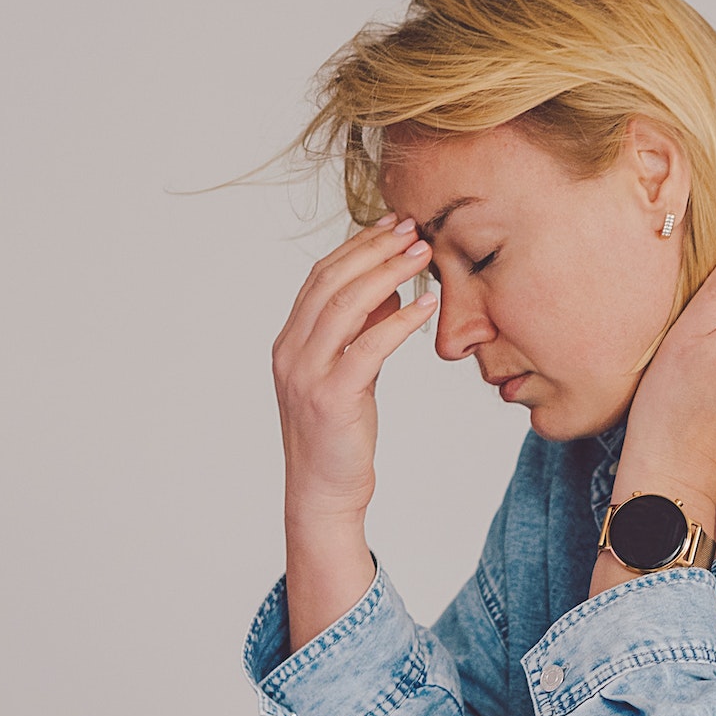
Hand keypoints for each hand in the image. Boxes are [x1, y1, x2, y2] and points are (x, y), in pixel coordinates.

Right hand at [271, 217, 436, 526]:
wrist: (323, 491)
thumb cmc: (339, 435)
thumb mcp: (349, 374)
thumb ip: (361, 332)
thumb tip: (391, 290)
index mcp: (289, 341)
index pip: (320, 277)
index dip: (356, 245)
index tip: (391, 224)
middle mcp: (290, 351)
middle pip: (331, 281)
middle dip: (374, 249)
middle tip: (412, 229)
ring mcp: (306, 374)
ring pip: (346, 305)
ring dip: (389, 272)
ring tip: (424, 254)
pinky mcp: (332, 397)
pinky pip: (369, 347)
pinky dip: (400, 320)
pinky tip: (426, 304)